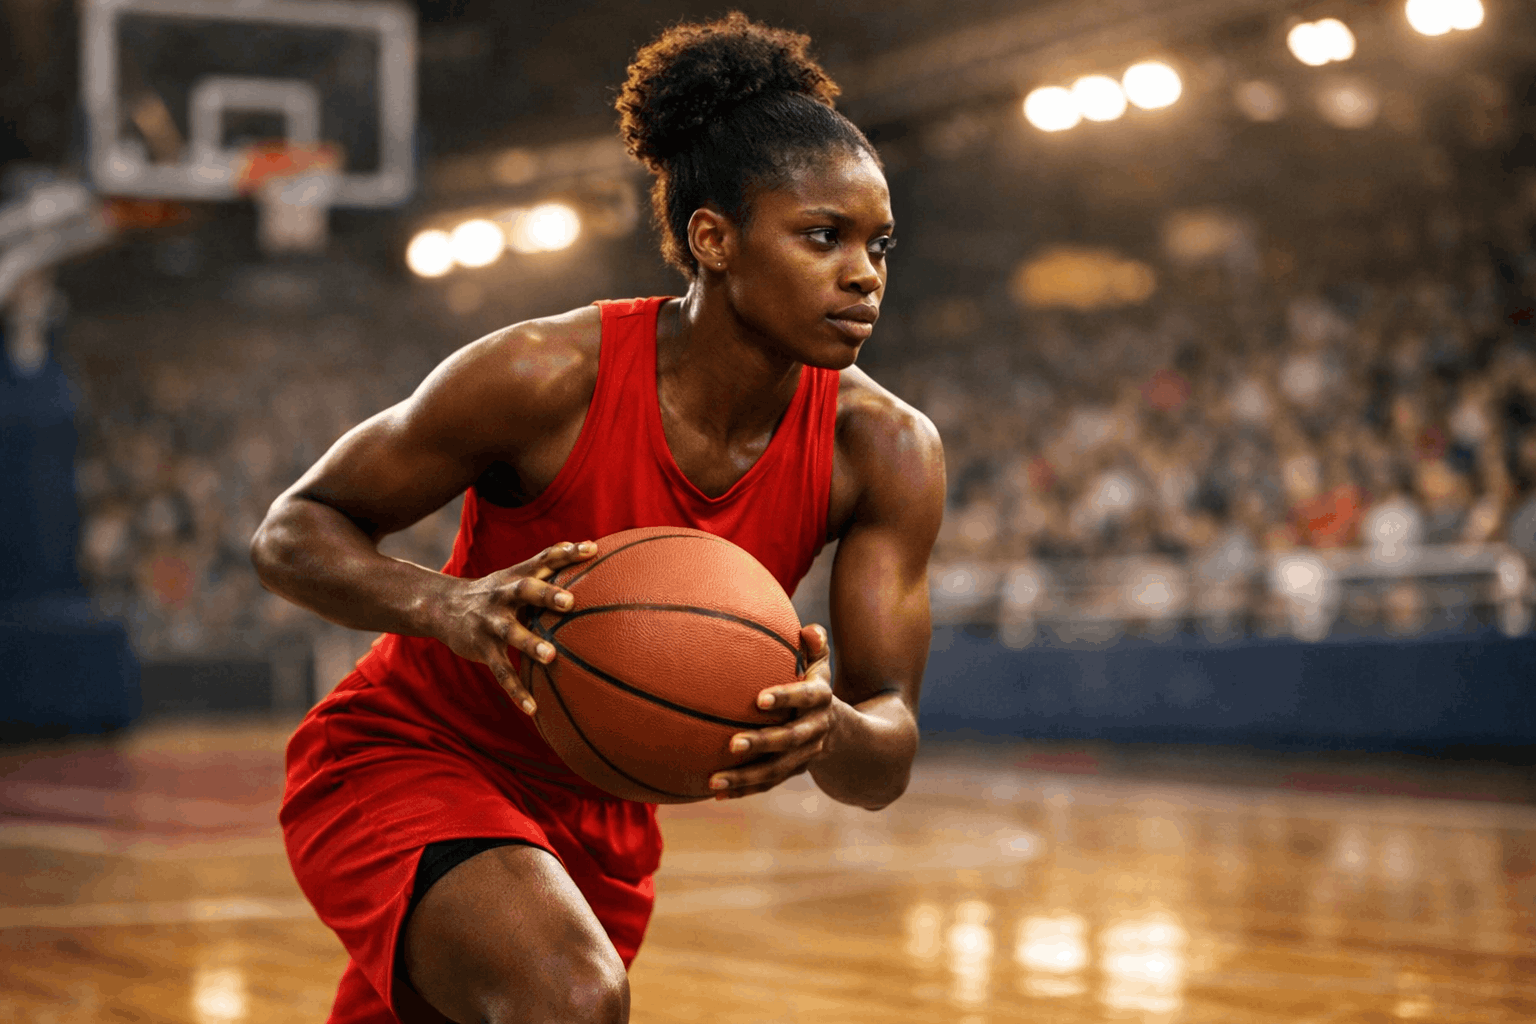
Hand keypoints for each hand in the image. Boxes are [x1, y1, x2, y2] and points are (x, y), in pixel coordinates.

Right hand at [437, 540, 595, 713]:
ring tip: (551, 656)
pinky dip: (516, 690)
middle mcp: (503, 596)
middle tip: (570, 602)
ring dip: (530, 644)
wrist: (443, 607)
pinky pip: (501, 671)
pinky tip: (533, 708)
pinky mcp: (482, 649)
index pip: (543, 559)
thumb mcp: (516, 577)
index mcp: (517, 577)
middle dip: (546, 594)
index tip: (591, 549)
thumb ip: (549, 570)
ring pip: (510, 632)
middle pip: (525, 590)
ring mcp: (491, 622)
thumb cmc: (497, 592)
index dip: (566, 553)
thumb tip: (594, 550)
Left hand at [709, 624, 838, 799]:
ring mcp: (805, 755)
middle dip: (762, 743)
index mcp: (822, 700)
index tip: (759, 699)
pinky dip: (744, 790)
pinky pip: (768, 783)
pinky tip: (716, 793)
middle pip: (789, 739)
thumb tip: (808, 630)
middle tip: (732, 744)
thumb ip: (816, 646)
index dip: (785, 698)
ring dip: (745, 778)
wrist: (845, 735)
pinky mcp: (792, 772)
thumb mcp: (822, 667)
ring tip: (713, 780)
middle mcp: (815, 730)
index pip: (806, 698)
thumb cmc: (817, 689)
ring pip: (775, 770)